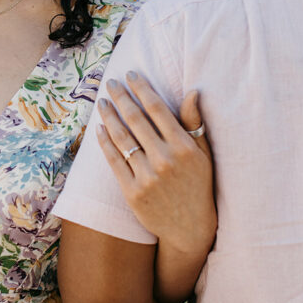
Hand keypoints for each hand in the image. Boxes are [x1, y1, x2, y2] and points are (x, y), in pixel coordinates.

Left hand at [98, 74, 216, 257]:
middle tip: (111, 82)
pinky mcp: (132, 191)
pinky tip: (99, 128)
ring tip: (102, 102)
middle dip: (121, 96)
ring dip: (109, 116)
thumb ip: (195, 123)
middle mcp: (164, 159)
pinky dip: (105, 142)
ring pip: (121, 138)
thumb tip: (192, 92)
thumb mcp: (203, 154)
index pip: (157, 109)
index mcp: (183, 147)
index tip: (131, 74)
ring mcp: (146, 176)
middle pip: (135, 119)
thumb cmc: (199, 185)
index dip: (142, 88)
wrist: (190, 228)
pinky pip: (114, 160)